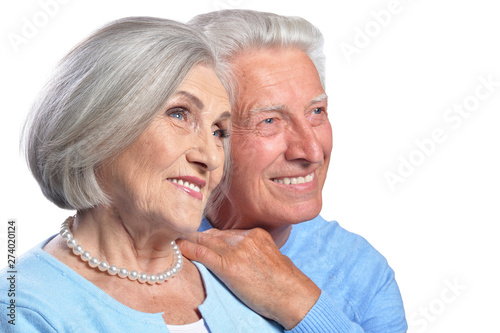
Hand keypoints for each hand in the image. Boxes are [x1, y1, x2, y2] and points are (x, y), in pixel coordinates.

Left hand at [177, 228, 320, 329]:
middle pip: (214, 235)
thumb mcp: (272, 258)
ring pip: (206, 241)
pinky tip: (178, 247)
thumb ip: (255, 252)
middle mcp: (246, 238)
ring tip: (175, 240)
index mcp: (256, 234)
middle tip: (181, 237)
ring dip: (190, 241)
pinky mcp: (229, 265)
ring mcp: (237, 250)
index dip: (211, 237)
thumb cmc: (284, 283)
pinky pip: (203, 253)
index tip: (200, 238)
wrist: (292, 296)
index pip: (227, 233)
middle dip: (198, 237)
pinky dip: (188, 249)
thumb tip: (244, 257)